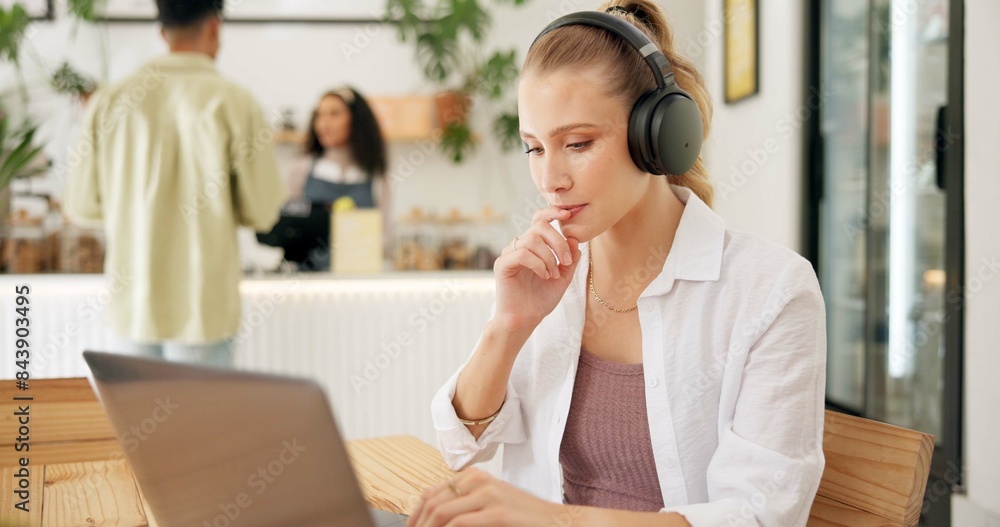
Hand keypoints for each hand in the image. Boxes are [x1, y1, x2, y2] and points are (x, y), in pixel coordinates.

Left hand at [406, 468, 563, 526]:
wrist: (556, 521)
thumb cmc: (522, 518)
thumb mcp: (489, 506)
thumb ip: (464, 506)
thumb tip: (432, 519)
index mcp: (474, 477)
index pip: (430, 493)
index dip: (415, 516)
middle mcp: (478, 481)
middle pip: (432, 503)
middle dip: (419, 525)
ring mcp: (488, 495)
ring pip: (441, 513)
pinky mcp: (498, 513)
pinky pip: (459, 524)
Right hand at [493, 207, 581, 331]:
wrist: (525, 320)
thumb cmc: (541, 299)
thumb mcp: (563, 277)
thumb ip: (570, 258)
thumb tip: (574, 238)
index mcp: (533, 246)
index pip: (539, 220)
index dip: (552, 213)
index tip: (568, 215)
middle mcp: (519, 246)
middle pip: (539, 227)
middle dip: (558, 241)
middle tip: (565, 261)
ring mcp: (509, 254)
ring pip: (531, 240)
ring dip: (548, 257)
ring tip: (553, 274)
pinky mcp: (502, 264)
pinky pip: (522, 253)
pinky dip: (538, 263)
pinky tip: (544, 275)